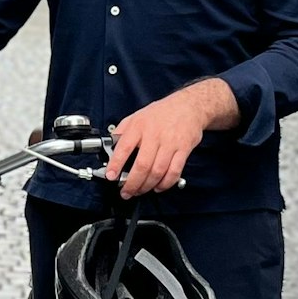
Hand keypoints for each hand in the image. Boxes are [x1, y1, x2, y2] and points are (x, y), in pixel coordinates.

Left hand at [102, 86, 219, 198]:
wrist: (188, 106)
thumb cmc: (161, 113)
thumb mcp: (136, 116)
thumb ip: (122, 131)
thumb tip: (109, 147)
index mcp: (139, 126)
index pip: (124, 147)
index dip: (116, 164)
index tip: (111, 176)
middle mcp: (154, 134)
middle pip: (142, 165)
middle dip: (132, 183)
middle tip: (126, 192)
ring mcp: (170, 143)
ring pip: (158, 171)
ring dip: (147, 186)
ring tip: (140, 191)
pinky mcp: (183, 150)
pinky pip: (174, 172)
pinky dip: (165, 184)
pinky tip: (158, 186)